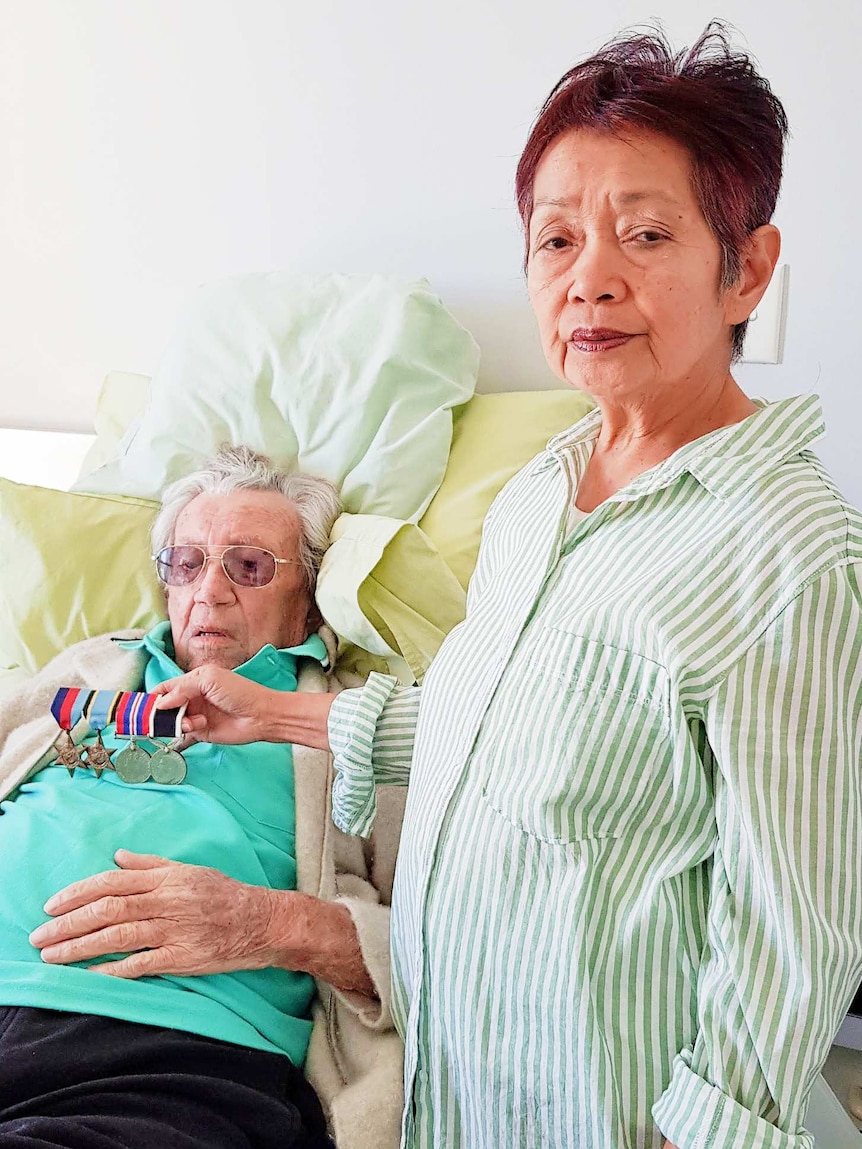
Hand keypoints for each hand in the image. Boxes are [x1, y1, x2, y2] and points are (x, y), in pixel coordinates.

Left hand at [29, 850, 289, 977]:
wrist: (262, 921)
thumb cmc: (224, 894)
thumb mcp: (189, 870)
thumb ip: (151, 865)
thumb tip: (117, 857)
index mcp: (167, 878)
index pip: (113, 882)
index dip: (78, 893)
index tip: (51, 905)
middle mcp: (167, 901)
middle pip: (109, 909)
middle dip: (69, 923)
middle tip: (39, 935)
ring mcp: (175, 929)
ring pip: (118, 935)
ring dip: (80, 946)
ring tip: (51, 956)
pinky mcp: (183, 956)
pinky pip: (141, 964)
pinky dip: (112, 970)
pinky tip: (88, 975)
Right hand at [154, 668, 334, 749]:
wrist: (261, 715)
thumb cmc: (240, 692)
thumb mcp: (210, 680)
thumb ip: (182, 688)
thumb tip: (161, 702)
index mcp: (193, 681)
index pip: (165, 688)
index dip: (152, 696)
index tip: (140, 706)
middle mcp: (192, 699)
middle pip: (164, 707)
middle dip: (160, 714)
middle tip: (158, 720)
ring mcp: (196, 716)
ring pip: (172, 722)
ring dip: (177, 724)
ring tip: (194, 723)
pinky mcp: (201, 733)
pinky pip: (182, 736)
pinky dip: (178, 738)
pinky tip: (185, 734)